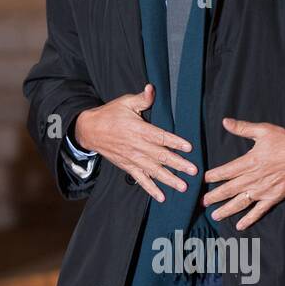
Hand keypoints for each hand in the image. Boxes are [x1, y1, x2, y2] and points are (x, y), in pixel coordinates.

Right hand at [75, 85, 197, 202]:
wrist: (90, 130)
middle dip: (178, 164)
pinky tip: (161, 197)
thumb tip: (152, 88)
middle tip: (194, 171)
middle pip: (161, 157)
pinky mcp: (128, 167)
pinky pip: (141, 180)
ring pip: (154, 171)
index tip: (188, 147)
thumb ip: (142, 98)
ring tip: (183, 187)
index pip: (160, 137)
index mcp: (139, 129)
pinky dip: (151, 189)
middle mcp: (137, 146)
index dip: (175, 142)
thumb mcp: (125, 102)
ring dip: (169, 180)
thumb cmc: (110, 114)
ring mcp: (133, 159)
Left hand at [202, 118, 284, 228]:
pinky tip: (240, 226)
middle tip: (203, 202)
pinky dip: (249, 219)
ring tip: (215, 215)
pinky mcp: (274, 197)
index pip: (225, 171)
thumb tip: (225, 122)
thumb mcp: (263, 130)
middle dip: (214, 196)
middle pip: (229, 190)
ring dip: (226, 210)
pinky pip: (259, 211)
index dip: (213, 176)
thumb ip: (242, 128)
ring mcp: (263, 190)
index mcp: (249, 162)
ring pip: (240, 203)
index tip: (203, 180)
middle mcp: (253, 178)